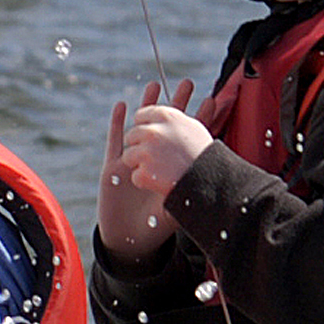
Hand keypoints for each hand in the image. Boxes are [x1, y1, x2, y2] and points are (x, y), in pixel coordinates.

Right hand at [98, 79, 197, 269]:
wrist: (128, 240)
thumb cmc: (152, 229)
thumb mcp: (173, 213)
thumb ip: (185, 198)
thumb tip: (208, 188)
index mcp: (169, 168)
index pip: (187, 139)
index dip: (198, 120)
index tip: (211, 100)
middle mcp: (152, 160)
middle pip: (166, 126)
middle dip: (176, 104)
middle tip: (187, 83)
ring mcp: (132, 161)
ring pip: (140, 128)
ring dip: (147, 107)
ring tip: (155, 86)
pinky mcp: (113, 168)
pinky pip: (115, 141)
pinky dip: (117, 123)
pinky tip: (122, 107)